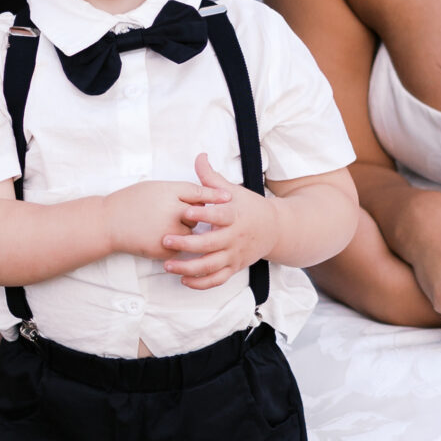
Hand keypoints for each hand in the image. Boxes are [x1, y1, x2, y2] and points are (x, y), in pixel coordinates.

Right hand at [104, 175, 223, 263]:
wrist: (108, 223)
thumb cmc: (130, 201)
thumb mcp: (155, 188)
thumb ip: (179, 191)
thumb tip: (201, 197)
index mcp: (170, 192)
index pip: (199, 192)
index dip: (215, 194)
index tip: (229, 197)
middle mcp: (173, 211)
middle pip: (198, 214)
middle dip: (196, 215)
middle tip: (191, 213)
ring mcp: (170, 232)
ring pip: (191, 233)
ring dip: (188, 231)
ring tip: (171, 225)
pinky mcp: (165, 249)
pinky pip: (180, 248)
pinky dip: (177, 244)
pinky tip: (163, 238)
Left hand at [159, 153, 276, 291]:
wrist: (274, 230)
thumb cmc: (249, 207)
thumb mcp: (233, 190)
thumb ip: (212, 177)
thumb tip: (200, 156)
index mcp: (235, 216)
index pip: (219, 215)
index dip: (203, 214)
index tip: (185, 212)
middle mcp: (235, 238)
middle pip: (210, 244)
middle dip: (187, 243)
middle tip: (165, 239)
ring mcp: (234, 255)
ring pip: (211, 266)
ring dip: (188, 268)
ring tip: (168, 265)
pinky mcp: (234, 267)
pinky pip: (217, 280)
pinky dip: (201, 283)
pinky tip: (183, 280)